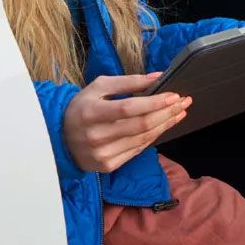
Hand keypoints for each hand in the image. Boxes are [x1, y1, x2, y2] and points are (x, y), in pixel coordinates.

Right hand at [62, 72, 189, 172]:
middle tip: (184, 102)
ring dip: (165, 125)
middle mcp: (97, 136)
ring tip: (179, 113)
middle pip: (141, 125)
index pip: (129, 108)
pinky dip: (153, 137)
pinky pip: (137, 150)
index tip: (174, 95)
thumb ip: (127, 82)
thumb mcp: (98, 87)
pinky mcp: (108, 166)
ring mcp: (102, 154)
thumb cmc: (82, 107)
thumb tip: (157, 78)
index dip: (154, 102)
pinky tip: (163, 126)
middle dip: (167, 113)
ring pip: (143, 139)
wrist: (59, 138)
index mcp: (91, 112)